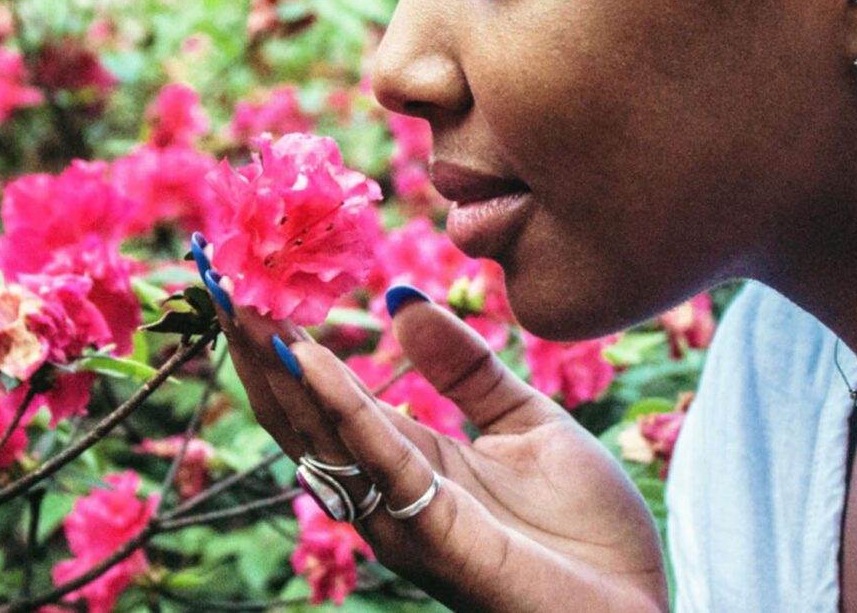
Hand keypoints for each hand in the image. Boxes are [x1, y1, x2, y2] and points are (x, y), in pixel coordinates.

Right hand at [190, 240, 669, 612]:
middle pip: (299, 413)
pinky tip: (307, 356)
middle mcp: (386, 493)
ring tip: (239, 302)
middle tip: (216, 276)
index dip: (282, 340)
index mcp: (407, 462)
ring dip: (275, 367)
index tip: (246, 280)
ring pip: (319, 434)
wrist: (639, 607)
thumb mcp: (524, 420)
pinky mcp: (431, 533)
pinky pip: (376, 457)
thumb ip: (462, 365)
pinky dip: (338, 403)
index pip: (322, 396)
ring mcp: (400, 517)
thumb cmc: (588, 535)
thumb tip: (399, 298)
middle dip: (256, 347)